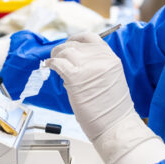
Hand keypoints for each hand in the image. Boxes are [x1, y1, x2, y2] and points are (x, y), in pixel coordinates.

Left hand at [46, 32, 164, 163]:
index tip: (69, 44)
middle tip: (57, 58)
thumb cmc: (112, 110)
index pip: (90, 37)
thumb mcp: (111, 78)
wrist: (115, 125)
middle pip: (74, 44)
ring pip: (65, 51)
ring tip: (53, 64)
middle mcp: (101, 58)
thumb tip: (75, 60)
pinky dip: (51, 64)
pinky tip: (49, 67)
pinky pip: (57, 63)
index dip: (76, 39)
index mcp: (110, 58)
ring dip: (56, 56)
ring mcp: (88, 66)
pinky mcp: (76, 77)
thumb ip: (97, 65)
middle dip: (63, 50)